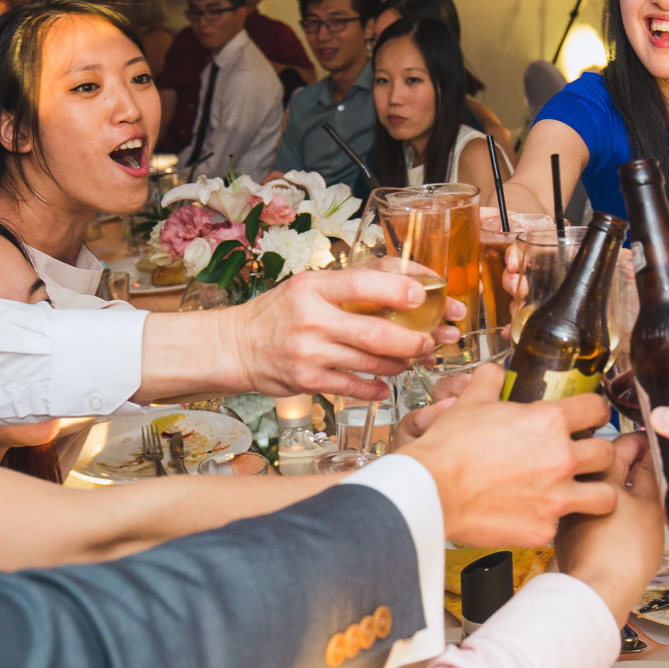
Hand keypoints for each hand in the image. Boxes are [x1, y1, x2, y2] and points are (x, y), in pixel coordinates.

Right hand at [218, 269, 462, 401]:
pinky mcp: (306, 380)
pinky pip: (353, 386)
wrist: (237, 346)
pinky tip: (387, 384)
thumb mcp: (309, 285)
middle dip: (413, 340)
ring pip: (370, 362)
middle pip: (375, 333)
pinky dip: (376, 387)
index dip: (398, 289)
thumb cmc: (281, 312)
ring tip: (413, 358)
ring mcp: (309, 352)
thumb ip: (352, 283)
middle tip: (431, 340)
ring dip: (400, 362)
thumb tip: (408, 280)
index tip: (424, 295)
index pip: (362, 283)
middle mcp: (311, 318)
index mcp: (314, 286)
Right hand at [395, 365, 616, 546]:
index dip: (596, 411)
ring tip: (581, 491)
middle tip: (583, 456)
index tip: (592, 417)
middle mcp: (561, 458)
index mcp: (549, 422)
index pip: (597, 409)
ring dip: (596, 491)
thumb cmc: (449, 448)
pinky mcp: (544, 528)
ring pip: (606, 495)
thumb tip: (494, 373)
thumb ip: (490, 382)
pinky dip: (554, 520)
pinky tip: (539, 514)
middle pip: (607, 453)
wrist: (432, 490)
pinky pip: (564, 524)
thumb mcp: (471, 402)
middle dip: (598, 453)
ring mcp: (556, 497)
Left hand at [556, 434, 662, 620]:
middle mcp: (577, 485)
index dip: (642, 441)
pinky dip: (605, 506)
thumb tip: (650, 457)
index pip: (622, 442)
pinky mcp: (566, 528)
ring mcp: (570, 506)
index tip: (652, 443)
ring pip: (596, 485)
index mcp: (599, 472)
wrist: (597, 590)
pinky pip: (587, 506)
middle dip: (627, 460)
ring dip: (615, 484)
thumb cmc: (623, 553)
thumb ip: (649, 476)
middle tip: (649, 466)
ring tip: (639, 494)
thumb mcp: (649, 507)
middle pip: (605, 461)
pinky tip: (621, 518)